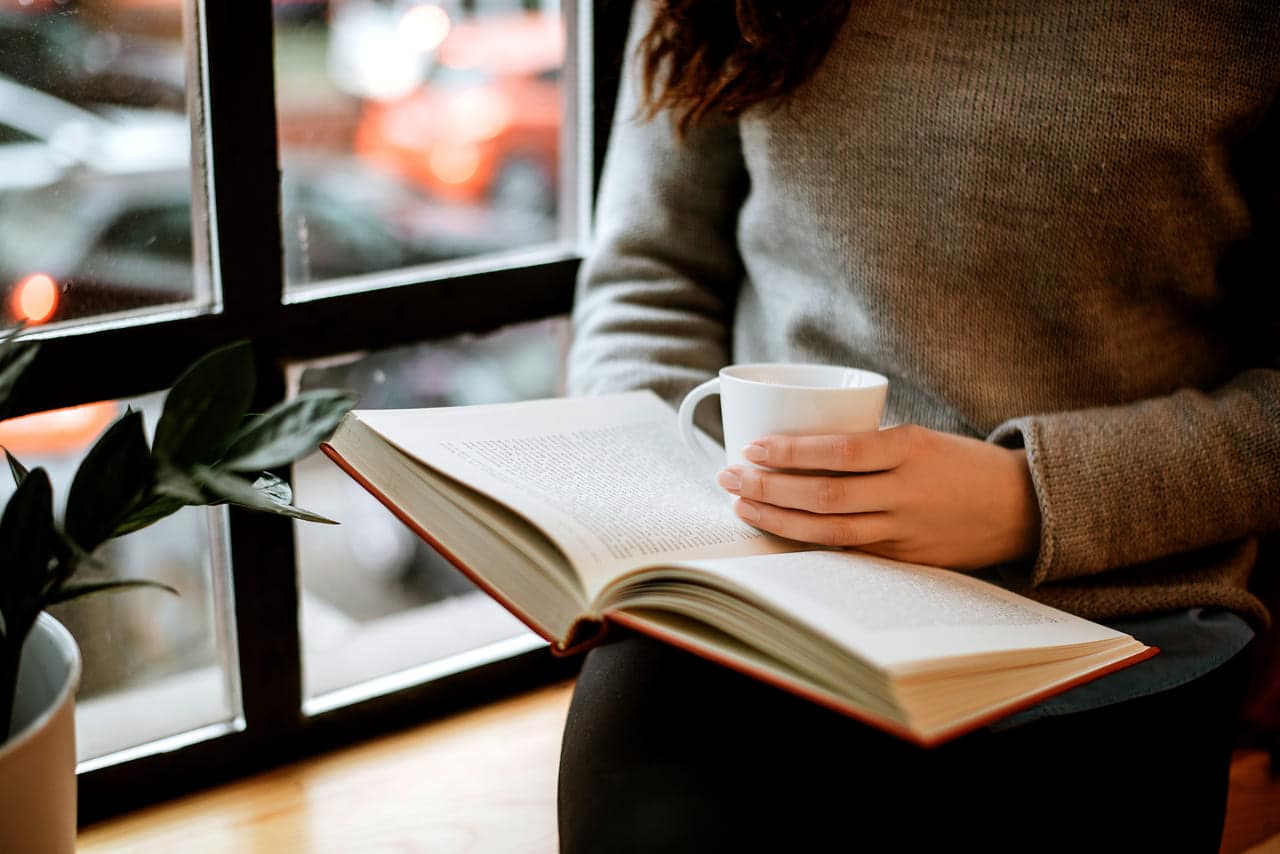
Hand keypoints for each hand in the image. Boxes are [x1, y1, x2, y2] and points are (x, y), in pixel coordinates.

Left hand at [715, 425, 1040, 569]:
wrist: (1022, 506)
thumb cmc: (959, 463)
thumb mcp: (918, 438)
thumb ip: (867, 446)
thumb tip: (795, 447)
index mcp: (910, 449)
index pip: (838, 452)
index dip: (790, 453)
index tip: (752, 447)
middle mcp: (906, 492)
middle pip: (824, 495)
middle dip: (768, 487)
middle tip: (728, 476)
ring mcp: (905, 531)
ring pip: (829, 530)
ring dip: (778, 518)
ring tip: (741, 504)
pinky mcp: (905, 559)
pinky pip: (847, 550)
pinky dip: (808, 541)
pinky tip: (778, 531)